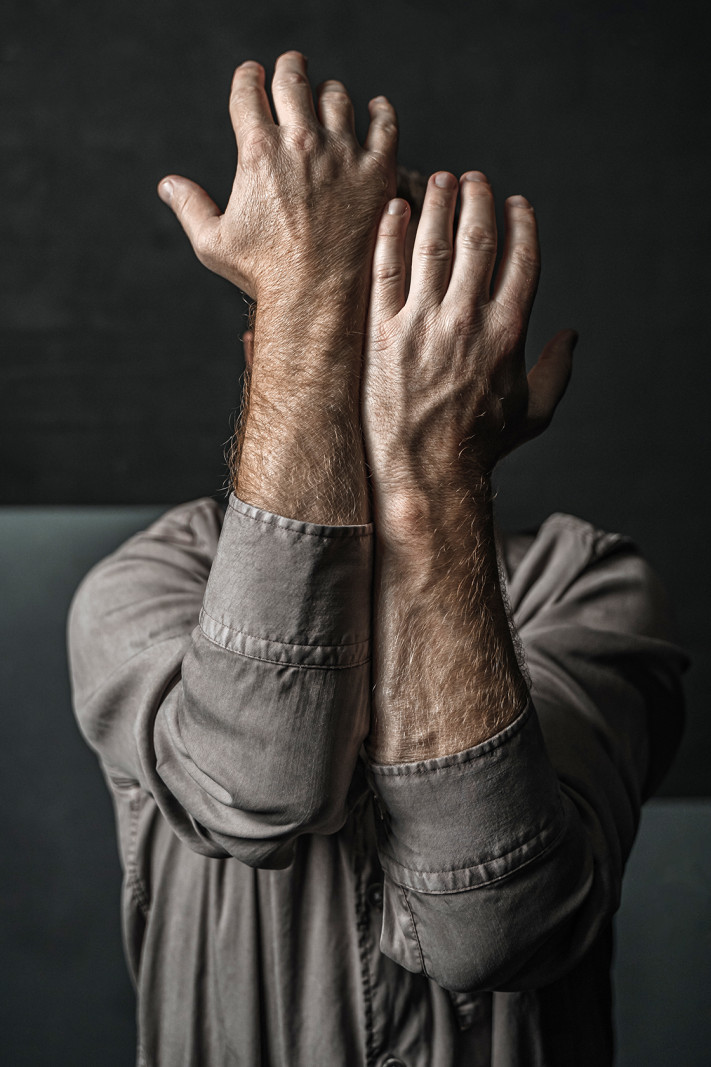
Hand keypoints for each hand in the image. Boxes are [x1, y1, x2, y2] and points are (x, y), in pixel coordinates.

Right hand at [157, 51, 396, 305]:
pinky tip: (376, 108)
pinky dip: (380, 110)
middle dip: (290, 66)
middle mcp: (300, 143)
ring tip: (328, 94)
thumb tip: (167, 185)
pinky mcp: (376, 172)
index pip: (249, 93)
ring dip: (329, 91)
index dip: (248, 78)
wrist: (314, 297)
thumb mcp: (214, 243)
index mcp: (258, 152)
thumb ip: (190, 207)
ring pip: (337, 98)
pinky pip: (384, 125)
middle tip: (292, 64)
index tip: (252, 74)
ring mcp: (342, 154)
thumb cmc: (262, 273)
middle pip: (294, 81)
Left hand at [362, 171, 576, 531]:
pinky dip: (391, 234)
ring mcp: (420, 324)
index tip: (516, 203)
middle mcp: (466, 320)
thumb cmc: (480, 449)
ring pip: (431, 245)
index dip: (521, 224)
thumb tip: (572, 337)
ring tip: (438, 180)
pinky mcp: (381, 333)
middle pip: (477, 240)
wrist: (424, 474)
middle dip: (478, 200)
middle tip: (473, 179)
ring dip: (437, 204)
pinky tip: (395, 209)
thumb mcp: (533, 414)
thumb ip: (557, 371)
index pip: (521, 260)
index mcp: (507, 333)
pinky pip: (384, 270)